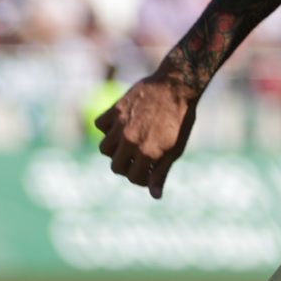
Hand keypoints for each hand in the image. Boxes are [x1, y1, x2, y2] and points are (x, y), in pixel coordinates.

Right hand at [95, 72, 198, 198]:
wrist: (177, 85)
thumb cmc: (181, 119)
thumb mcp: (175, 148)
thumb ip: (162, 172)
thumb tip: (155, 196)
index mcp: (148, 153)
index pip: (134, 178)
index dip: (141, 177)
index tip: (148, 169)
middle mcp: (131, 141)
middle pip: (116, 167)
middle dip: (126, 166)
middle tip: (136, 157)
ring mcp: (121, 125)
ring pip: (104, 148)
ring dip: (114, 149)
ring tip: (127, 142)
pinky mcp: (115, 110)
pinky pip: (100, 125)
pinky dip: (107, 127)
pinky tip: (120, 125)